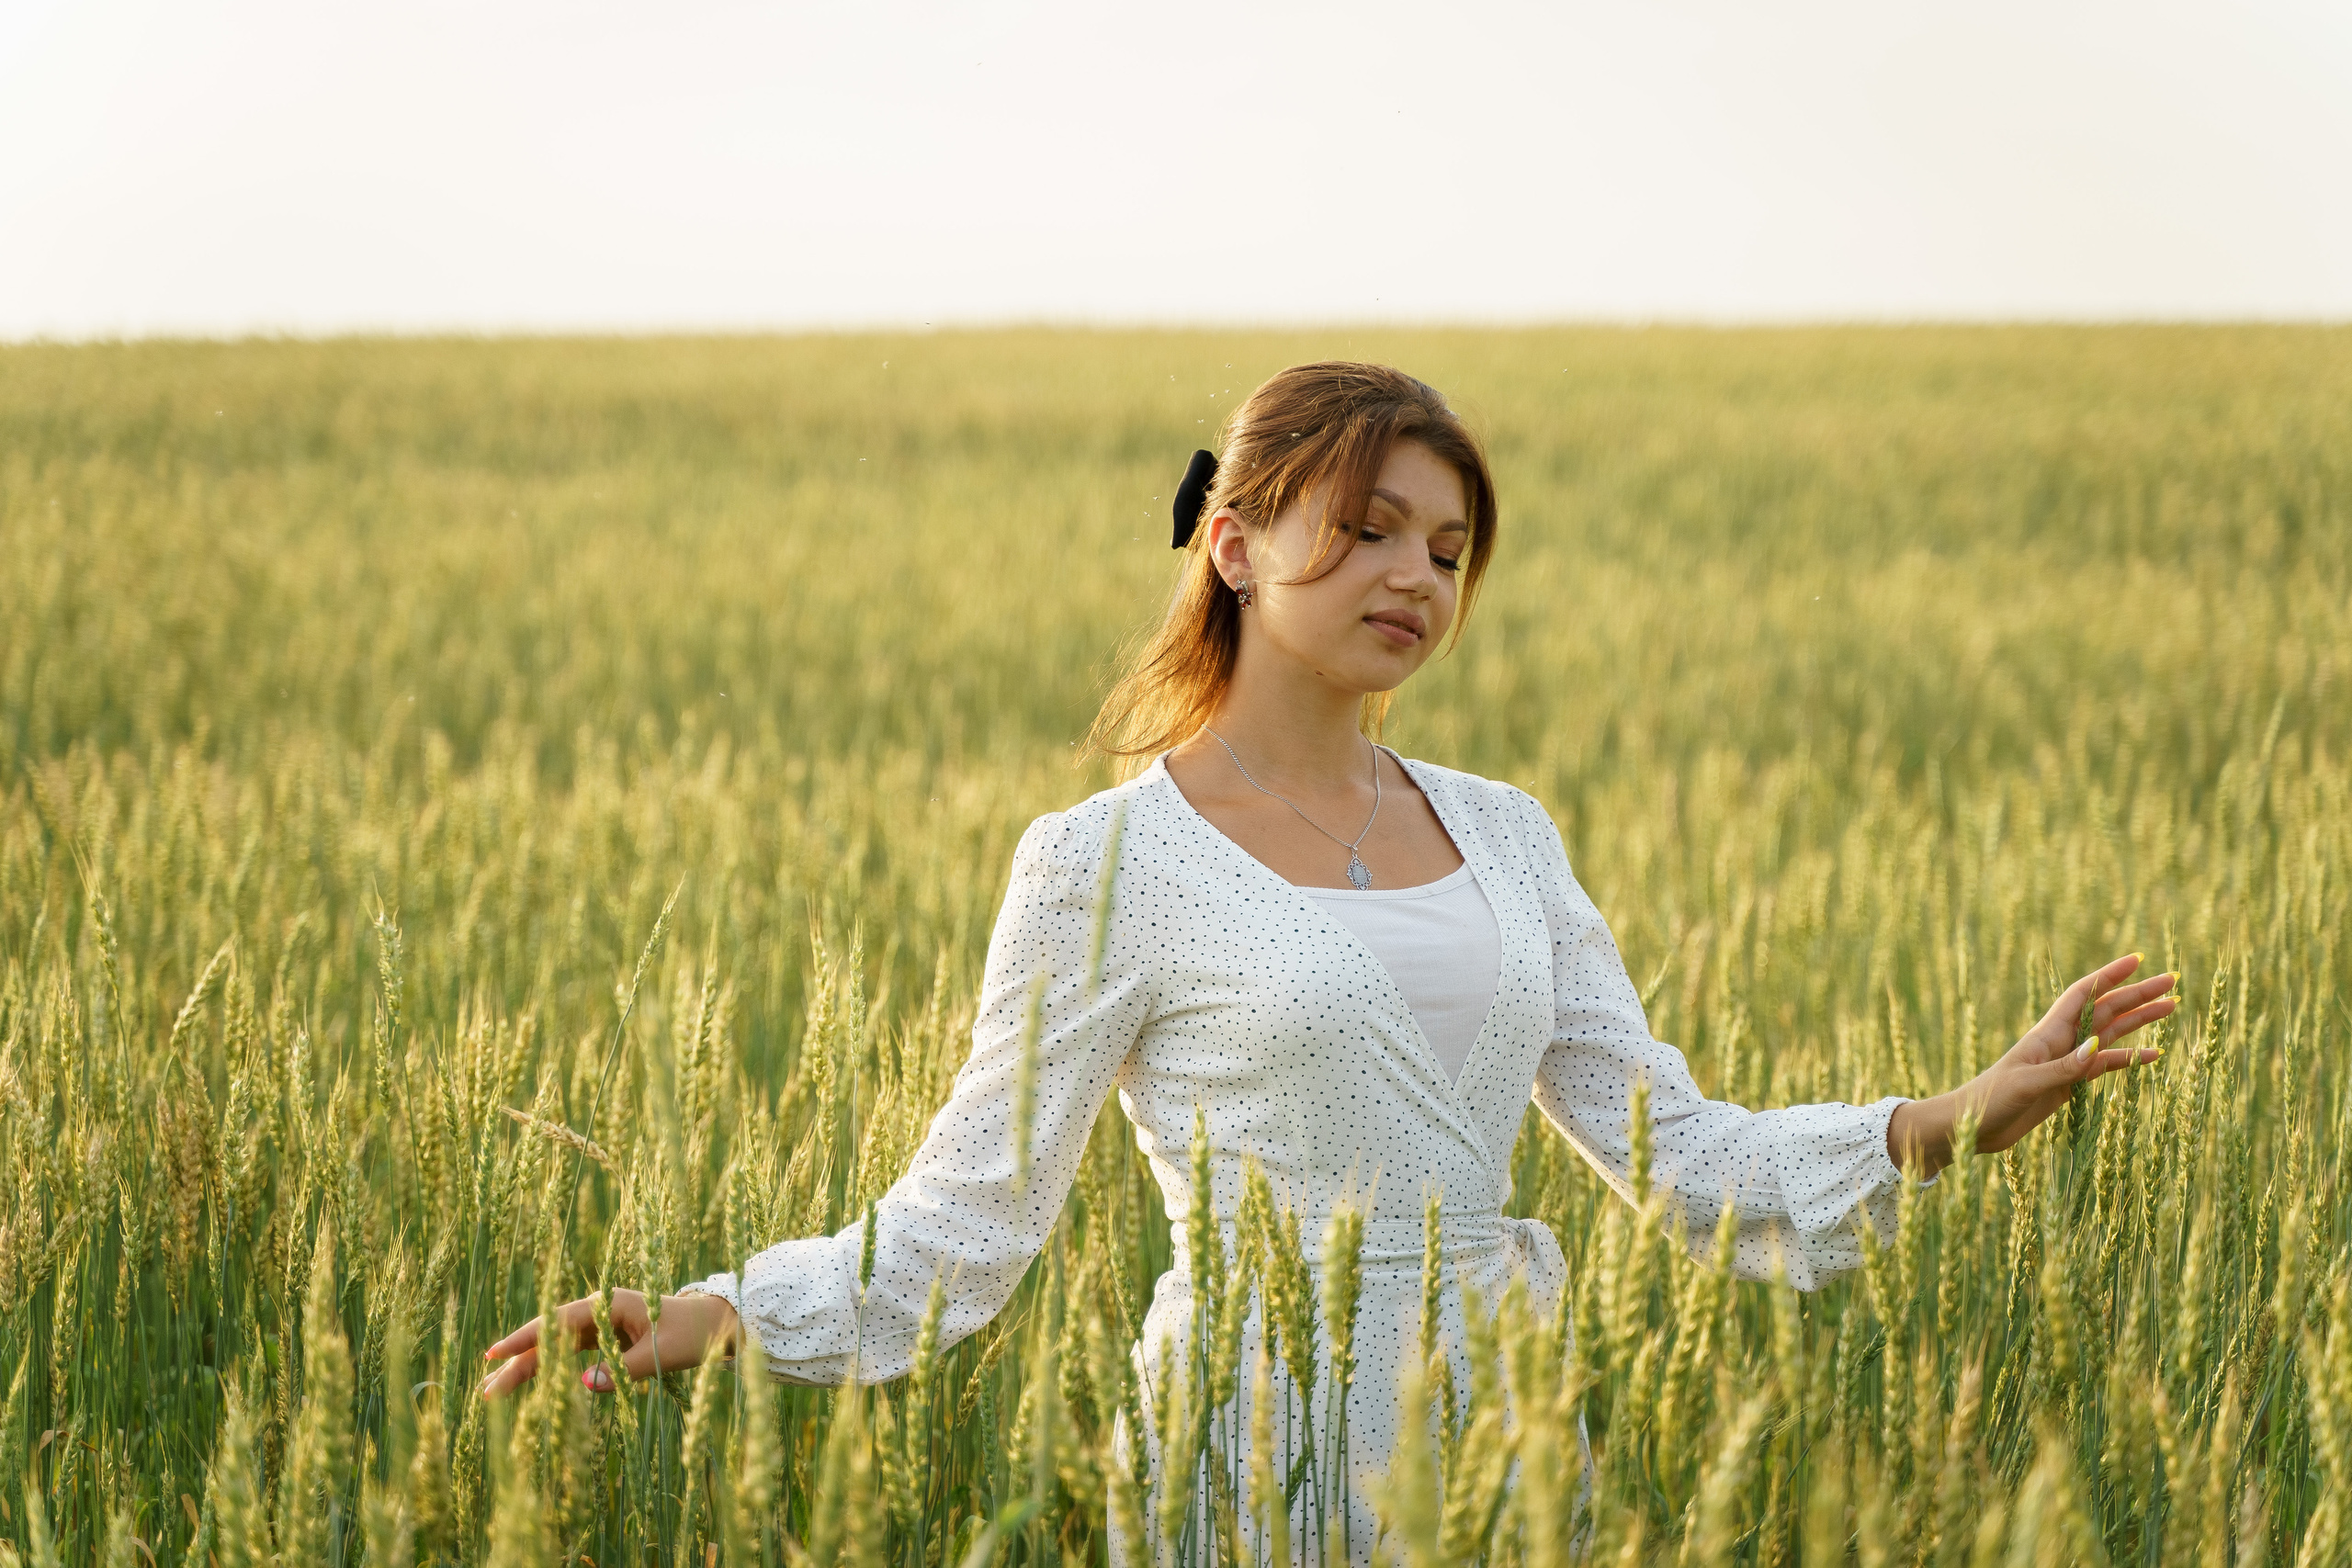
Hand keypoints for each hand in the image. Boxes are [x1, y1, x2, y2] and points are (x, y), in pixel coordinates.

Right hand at [477, 1288, 739, 1399]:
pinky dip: (547, 1370)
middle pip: (548, 1338)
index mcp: (607, 1305)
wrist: (712, 1323)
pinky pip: (568, 1354)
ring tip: (492, 1392)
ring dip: (526, 1368)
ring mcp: (598, 1325)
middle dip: (516, 1363)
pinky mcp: (603, 1339)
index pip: (556, 1323)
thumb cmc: (689, 1333)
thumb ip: (623, 1369)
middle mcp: (596, 1312)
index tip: (494, 1355)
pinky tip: (526, 1385)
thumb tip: (584, 1384)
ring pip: (554, 1348)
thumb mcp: (660, 1353)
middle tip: (485, 1391)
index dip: (524, 1340)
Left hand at [1887, 952, 2175, 1177]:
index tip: (2137, 960)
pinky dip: (2128, 1059)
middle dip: (2136, 995)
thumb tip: (2098, 1047)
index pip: (2084, 995)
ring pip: (2110, 1034)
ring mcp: (2065, 1061)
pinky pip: (2104, 1066)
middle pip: (2105, 1010)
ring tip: (2172, 1007)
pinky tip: (2152, 1055)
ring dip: (2139, 1021)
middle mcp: (2060, 1042)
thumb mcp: (2027, 1084)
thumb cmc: (1991, 1100)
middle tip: (2171, 981)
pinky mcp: (2067, 1083)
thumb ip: (2063, 1068)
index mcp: (2047, 1034)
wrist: (1971, 1127)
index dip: (2109, 976)